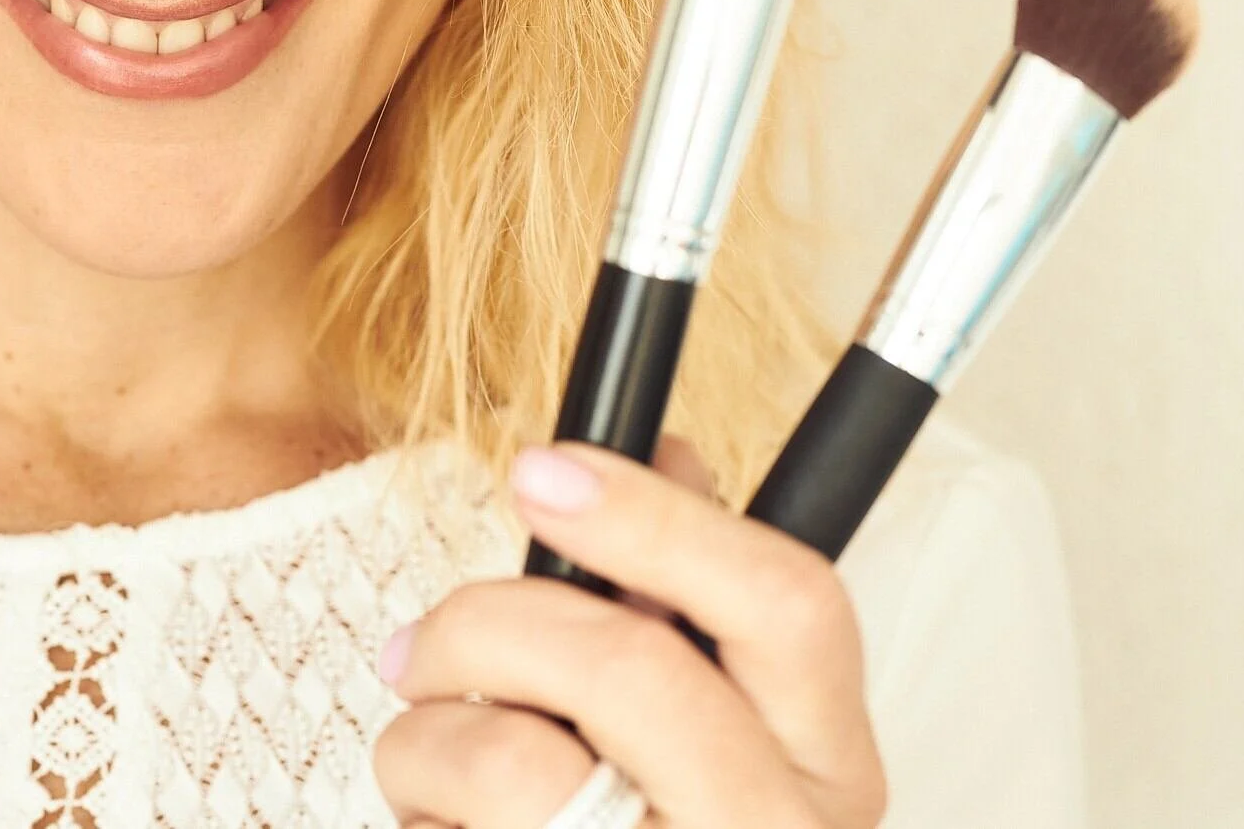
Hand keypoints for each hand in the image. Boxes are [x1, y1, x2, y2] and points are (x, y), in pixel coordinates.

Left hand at [372, 438, 886, 828]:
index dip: (655, 516)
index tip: (538, 463)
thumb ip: (690, 593)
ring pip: (513, 765)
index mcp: (824, 769)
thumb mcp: (714, 725)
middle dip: (492, 625)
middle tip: (422, 644)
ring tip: (425, 760)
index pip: (788, 601)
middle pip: (629, 669)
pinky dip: (419, 820)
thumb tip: (667, 452)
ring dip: (426, 744)